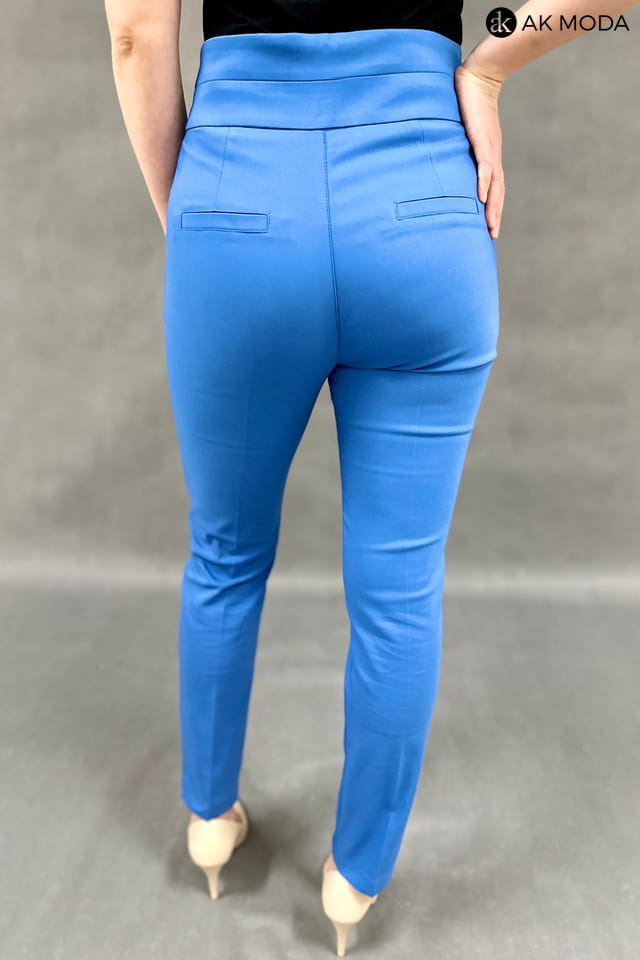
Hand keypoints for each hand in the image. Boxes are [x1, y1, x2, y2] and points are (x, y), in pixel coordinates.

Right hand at [454, 62, 504, 238]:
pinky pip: (484, 165)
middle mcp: (493, 155)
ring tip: (490, 225)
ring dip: (492, 206)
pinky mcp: (482, 139)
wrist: (478, 76)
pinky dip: (484, 182)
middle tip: (492, 236)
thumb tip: (444, 155)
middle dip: (494, 215)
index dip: (493, 207)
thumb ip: (457, 144)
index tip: (490, 227)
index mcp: (490, 155)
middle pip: (497, 192)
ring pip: (494, 184)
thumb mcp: (463, 130)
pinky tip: (481, 198)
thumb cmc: (469, 101)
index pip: (494, 187)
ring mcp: (489, 148)